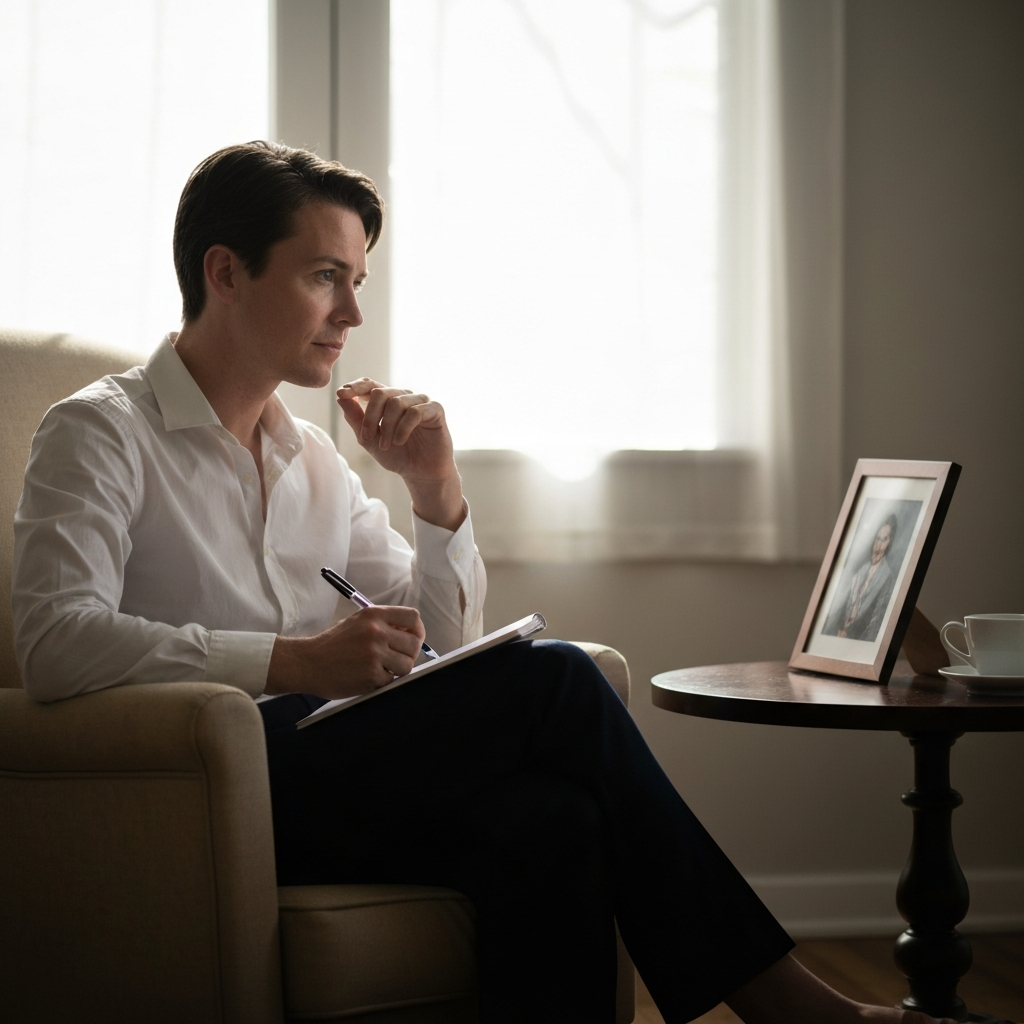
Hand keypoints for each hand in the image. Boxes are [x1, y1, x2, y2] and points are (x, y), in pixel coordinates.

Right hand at [265, 605, 424, 699]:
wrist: (307, 663)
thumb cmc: (333, 644)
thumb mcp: (357, 622)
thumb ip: (383, 624)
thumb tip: (411, 633)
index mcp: (374, 614)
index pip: (413, 618)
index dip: (417, 630)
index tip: (412, 639)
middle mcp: (376, 631)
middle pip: (414, 643)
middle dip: (409, 654)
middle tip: (397, 658)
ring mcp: (374, 653)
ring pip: (407, 664)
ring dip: (398, 670)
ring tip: (382, 668)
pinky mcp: (371, 674)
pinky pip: (392, 680)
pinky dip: (383, 681)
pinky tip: (368, 676)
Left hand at [337, 378, 465, 530]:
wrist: (420, 473)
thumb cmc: (397, 455)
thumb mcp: (369, 439)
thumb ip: (356, 419)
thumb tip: (340, 397)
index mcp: (387, 401)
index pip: (370, 384)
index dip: (355, 387)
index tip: (341, 394)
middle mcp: (403, 396)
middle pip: (380, 393)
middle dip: (370, 417)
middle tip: (368, 438)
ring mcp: (420, 401)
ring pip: (397, 403)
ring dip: (387, 427)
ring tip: (387, 445)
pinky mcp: (435, 409)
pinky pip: (415, 412)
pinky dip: (403, 428)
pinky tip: (400, 441)